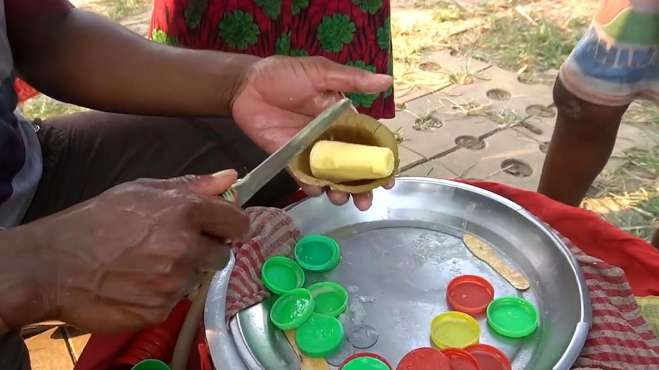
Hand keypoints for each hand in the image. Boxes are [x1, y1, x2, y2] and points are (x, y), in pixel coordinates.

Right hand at [0, 170, 247, 332]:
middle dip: (205, 251)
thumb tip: (230, 178)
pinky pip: (175, 301)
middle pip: (222, 255)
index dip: (232, 226)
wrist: (53, 265)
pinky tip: (137, 283)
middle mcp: (185, 247)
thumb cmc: (97, 221)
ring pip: (198, 279)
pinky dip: (161, 295)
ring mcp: (174, 282)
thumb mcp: (142, 190)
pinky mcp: (160, 310)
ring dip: (182, 273)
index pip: (237, 223)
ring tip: (148, 265)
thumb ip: (192, 185)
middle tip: (175, 247)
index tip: (223, 229)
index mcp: (185, 212)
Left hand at [231, 56, 393, 210]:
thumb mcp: (321, 73)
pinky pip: (303, 176)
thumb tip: (387, 81)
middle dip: (360, 187)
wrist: (247, 84)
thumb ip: (352, 80)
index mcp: (343, 119)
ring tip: (340, 199)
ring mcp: (310, 151)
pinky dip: (311, 186)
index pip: (367, 145)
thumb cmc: (285, 74)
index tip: (388, 178)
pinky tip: (316, 191)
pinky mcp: (290, 158)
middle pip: (351, 168)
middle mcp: (330, 138)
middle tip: (365, 202)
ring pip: (330, 176)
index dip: (379, 162)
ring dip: (338, 190)